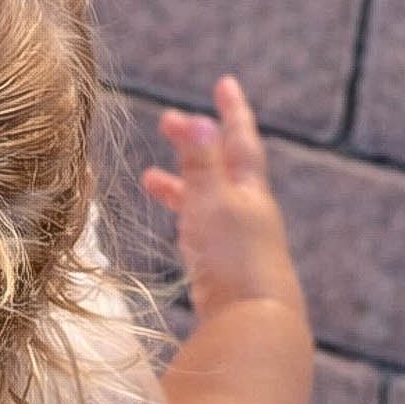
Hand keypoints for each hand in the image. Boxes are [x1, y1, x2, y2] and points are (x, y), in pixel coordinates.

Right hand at [141, 75, 306, 321]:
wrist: (255, 320)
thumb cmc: (234, 258)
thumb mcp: (212, 202)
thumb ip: (202, 163)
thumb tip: (199, 118)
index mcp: (249, 190)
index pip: (240, 140)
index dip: (233, 111)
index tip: (225, 83)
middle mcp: (247, 210)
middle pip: (221, 166)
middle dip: (195, 144)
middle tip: (166, 123)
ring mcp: (237, 238)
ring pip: (207, 199)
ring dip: (181, 184)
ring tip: (149, 177)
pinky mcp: (224, 265)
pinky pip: (200, 228)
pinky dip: (184, 216)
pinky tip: (173, 224)